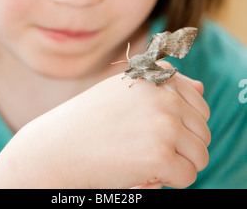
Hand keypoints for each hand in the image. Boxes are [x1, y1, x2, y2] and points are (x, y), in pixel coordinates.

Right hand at [0, 68, 209, 188]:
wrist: (56, 147)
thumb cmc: (90, 119)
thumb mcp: (125, 90)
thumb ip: (164, 85)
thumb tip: (202, 87)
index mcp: (157, 77)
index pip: (199, 104)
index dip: (183, 125)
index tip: (155, 130)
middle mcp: (165, 96)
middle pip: (202, 132)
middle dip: (182, 146)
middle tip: (146, 148)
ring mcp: (164, 124)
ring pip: (200, 155)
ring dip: (178, 164)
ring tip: (145, 159)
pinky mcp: (160, 155)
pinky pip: (187, 177)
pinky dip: (168, 182)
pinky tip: (141, 172)